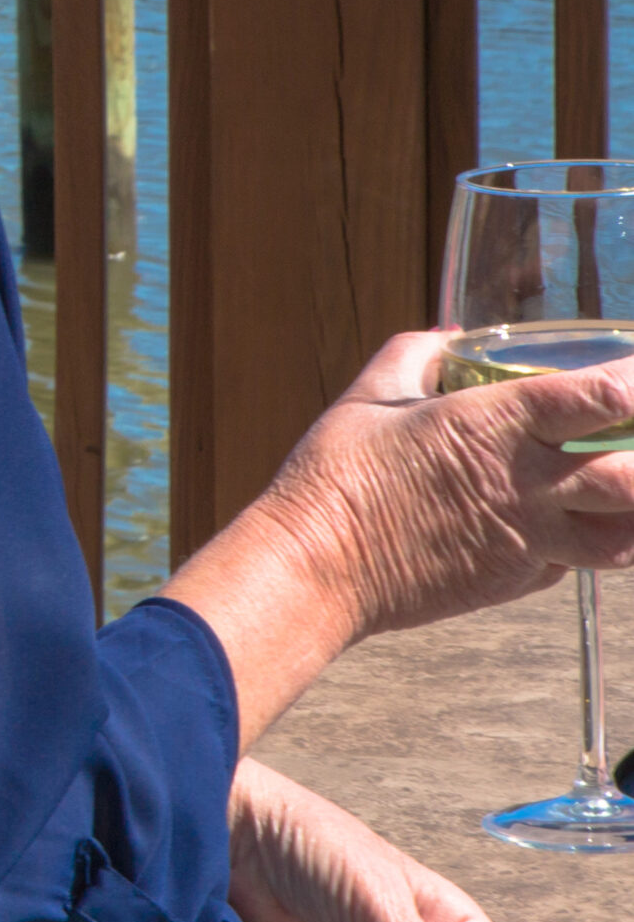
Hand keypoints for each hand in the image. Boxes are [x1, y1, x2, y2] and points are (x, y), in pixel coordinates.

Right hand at [254, 329, 633, 642]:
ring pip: (624, 536)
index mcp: (491, 426)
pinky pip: (574, 564)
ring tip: (621, 487)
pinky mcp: (515, 582)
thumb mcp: (367, 397)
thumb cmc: (336, 478)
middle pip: (632, 475)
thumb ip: (415, 356)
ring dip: (633, 511)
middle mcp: (524, 486)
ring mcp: (527, 541)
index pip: (599, 397)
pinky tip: (566, 526)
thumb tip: (447, 339)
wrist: (317, 567)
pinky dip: (583, 544)